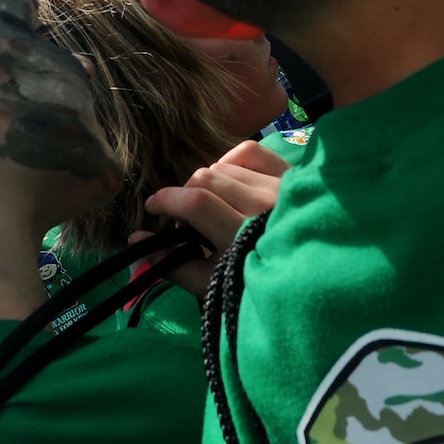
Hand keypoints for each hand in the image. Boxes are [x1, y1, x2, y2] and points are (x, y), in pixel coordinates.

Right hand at [140, 142, 289, 297]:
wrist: (309, 284)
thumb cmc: (256, 291)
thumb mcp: (211, 286)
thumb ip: (173, 263)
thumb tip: (135, 239)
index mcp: (243, 236)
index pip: (196, 202)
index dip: (167, 199)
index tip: (153, 208)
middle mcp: (264, 205)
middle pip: (207, 179)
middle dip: (185, 194)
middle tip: (186, 219)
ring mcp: (281, 187)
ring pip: (225, 166)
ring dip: (209, 182)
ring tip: (212, 206)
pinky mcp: (293, 176)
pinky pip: (252, 152)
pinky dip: (232, 160)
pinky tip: (229, 178)